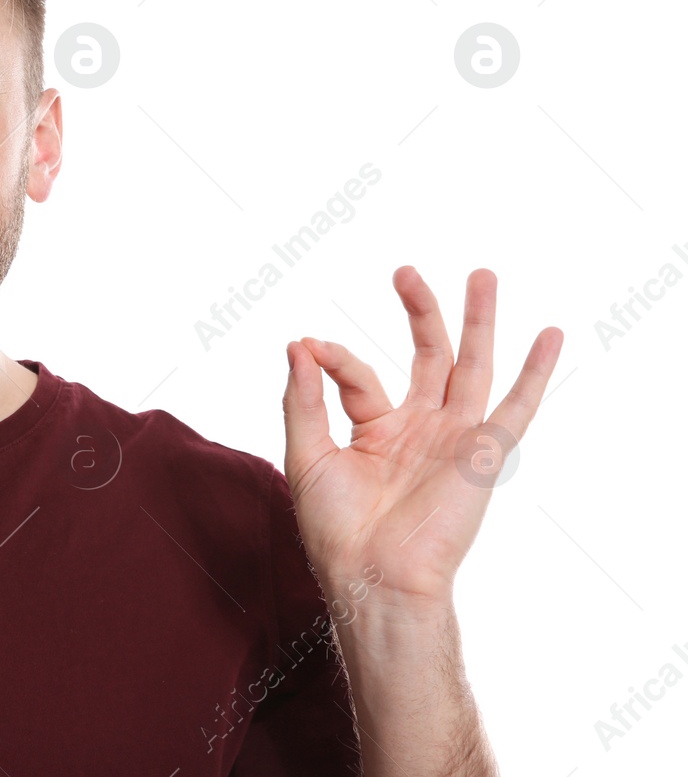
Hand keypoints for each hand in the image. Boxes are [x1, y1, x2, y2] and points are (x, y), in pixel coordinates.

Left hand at [281, 266, 562, 609]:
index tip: (309, 346)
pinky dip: (535, 372)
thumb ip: (303, 398)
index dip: (334, 357)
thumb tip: (298, 344)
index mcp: (377, 431)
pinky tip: (549, 335)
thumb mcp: (306, 454)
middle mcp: (419, 429)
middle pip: (427, 356)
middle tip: (405, 271)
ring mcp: (452, 439)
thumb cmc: (335, 529)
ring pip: (471, 367)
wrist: (372, 576)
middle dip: (419, 312)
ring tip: (483, 275)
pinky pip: (516, 407)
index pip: (360, 375)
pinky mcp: (481, 454)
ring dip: (478, 321)